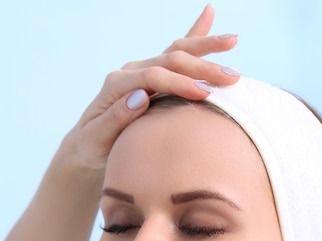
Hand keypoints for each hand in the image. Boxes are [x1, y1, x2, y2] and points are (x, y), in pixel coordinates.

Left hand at [66, 5, 238, 169]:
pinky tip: (209, 13)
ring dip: (206, 47)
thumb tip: (140, 96)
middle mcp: (132, 71)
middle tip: (232, 76)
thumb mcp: (98, 137)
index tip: (204, 95)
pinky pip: (175, 50)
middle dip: (202, 66)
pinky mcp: (152, 75)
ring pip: (177, 51)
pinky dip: (194, 33)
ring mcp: (143, 70)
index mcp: (118, 83)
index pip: (154, 77)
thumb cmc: (94, 145)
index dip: (179, 84)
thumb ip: (116, 117)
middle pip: (170, 60)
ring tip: (233, 40)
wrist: (88, 142)